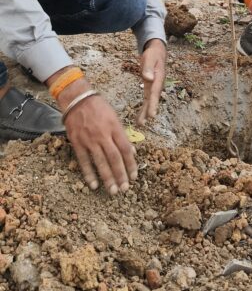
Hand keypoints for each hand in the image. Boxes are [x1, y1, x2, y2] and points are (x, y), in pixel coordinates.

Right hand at [57, 78, 137, 194]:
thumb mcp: (114, 117)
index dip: (131, 164)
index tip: (134, 176)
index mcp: (114, 127)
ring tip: (113, 191)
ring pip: (100, 162)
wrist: (77, 99)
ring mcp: (89, 140)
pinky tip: (94, 185)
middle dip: (121, 175)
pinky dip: (89, 174)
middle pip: (114, 158)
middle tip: (125, 189)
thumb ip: (122, 135)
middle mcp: (103, 135)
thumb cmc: (99, 108)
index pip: (125, 149)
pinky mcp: (77, 143)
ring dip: (108, 178)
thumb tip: (132, 152)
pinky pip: (84, 161)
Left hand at [137, 39, 165, 125]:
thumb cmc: (153, 54)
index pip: (155, 93)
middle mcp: (157, 85)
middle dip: (148, 112)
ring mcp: (154, 87)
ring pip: (150, 102)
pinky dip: (144, 108)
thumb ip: (148, 67)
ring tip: (139, 124)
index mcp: (158, 78)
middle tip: (142, 124)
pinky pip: (147, 100)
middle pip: (152, 100)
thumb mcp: (150, 58)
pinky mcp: (150, 88)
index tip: (151, 115)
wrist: (157, 52)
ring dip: (145, 113)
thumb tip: (148, 78)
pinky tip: (140, 117)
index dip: (153, 104)